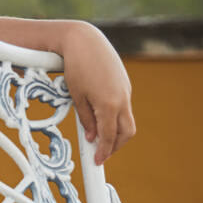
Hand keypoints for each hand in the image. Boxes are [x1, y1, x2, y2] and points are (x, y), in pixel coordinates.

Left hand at [60, 21, 135, 164]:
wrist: (85, 40)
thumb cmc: (76, 67)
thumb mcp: (76, 97)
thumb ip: (86, 120)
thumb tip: (94, 138)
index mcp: (108, 104)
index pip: (109, 136)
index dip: (104, 152)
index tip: (97, 162)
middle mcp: (122, 99)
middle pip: (126, 132)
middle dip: (115, 146)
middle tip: (101, 154)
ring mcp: (126, 91)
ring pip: (127, 120)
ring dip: (117, 133)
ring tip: (100, 139)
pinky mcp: (125, 85)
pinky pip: (124, 107)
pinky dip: (116, 118)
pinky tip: (102, 119)